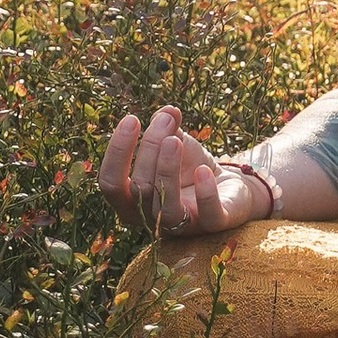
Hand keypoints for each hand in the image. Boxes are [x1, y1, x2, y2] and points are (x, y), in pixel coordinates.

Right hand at [96, 105, 266, 239]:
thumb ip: (167, 127)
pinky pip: (207, 216)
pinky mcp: (212, 224)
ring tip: (175, 140)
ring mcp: (181, 226)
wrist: (227, 185)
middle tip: (166, 120)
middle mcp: (151, 218)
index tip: (131, 119)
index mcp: (132, 200)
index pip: (111, 184)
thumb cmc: (190, 166)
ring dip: (168, 171)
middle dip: (150, 149)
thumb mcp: (176, 142)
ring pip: (165, 208)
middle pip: (140, 188)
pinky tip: (203, 170)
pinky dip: (205, 194)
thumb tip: (167, 111)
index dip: (117, 153)